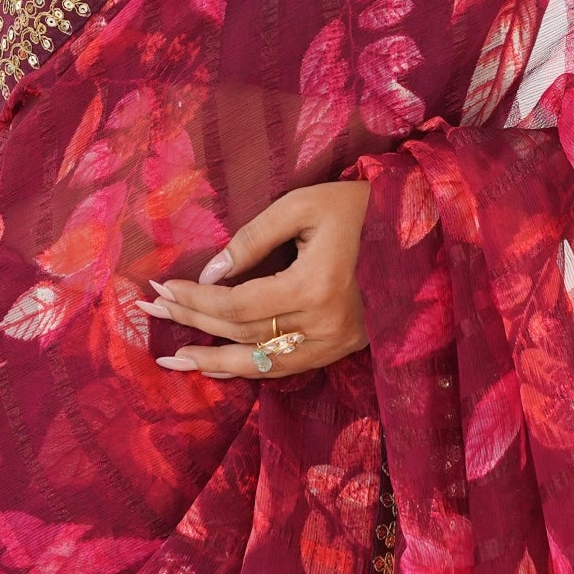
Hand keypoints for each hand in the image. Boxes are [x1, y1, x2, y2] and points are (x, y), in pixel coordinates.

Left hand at [139, 181, 370, 380]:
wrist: (419, 231)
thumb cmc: (359, 208)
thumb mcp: (303, 205)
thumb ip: (253, 237)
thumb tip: (211, 272)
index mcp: (313, 287)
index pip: (237, 305)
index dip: (196, 300)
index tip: (163, 288)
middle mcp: (323, 325)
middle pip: (243, 334)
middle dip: (194, 324)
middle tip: (154, 312)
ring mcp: (336, 343)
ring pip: (263, 364)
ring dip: (215, 361)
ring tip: (175, 360)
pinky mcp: (343, 348)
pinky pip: (288, 367)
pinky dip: (251, 369)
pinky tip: (220, 366)